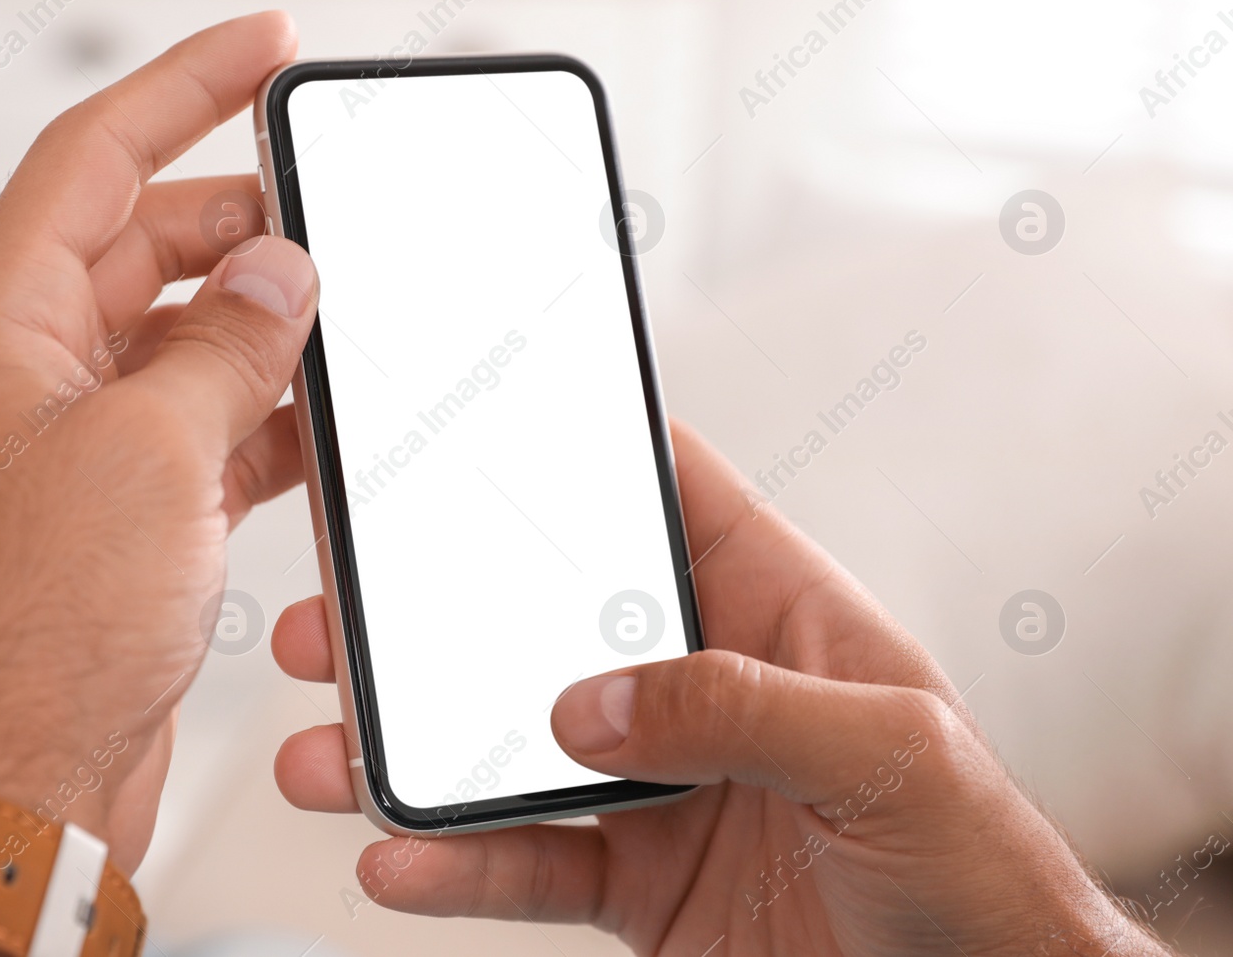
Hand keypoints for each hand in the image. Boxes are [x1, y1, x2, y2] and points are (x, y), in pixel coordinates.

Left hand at [0, 11, 314, 873]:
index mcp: (0, 328)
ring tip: (346, 322)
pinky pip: (206, 432)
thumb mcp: (148, 454)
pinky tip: (323, 424)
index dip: (183, 88)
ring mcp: (79, 450)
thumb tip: (279, 275)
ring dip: (264, 333)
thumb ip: (224, 346)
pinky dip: (266, 420)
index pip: (93, 160)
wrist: (9, 789)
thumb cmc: (31, 637)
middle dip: (243, 227)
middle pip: (146, 248)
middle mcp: (31, 377)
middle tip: (333, 216)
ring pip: (187, 345)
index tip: (263, 51)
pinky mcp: (124, 520)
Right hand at [272, 420, 1170, 955]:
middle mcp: (701, 689)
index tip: (478, 426)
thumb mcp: (892, 752)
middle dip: (436, 615)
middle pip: (545, 623)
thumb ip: (744, 707)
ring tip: (329, 751)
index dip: (580, 454)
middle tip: (346, 609)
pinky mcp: (634, 881)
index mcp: (774, 615)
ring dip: (410, 748)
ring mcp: (657, 786)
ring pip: (507, 747)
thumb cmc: (978, 865)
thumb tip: (595, 701)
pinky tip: (399, 860)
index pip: (669, 499)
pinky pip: (525, 864)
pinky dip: (454, 865)